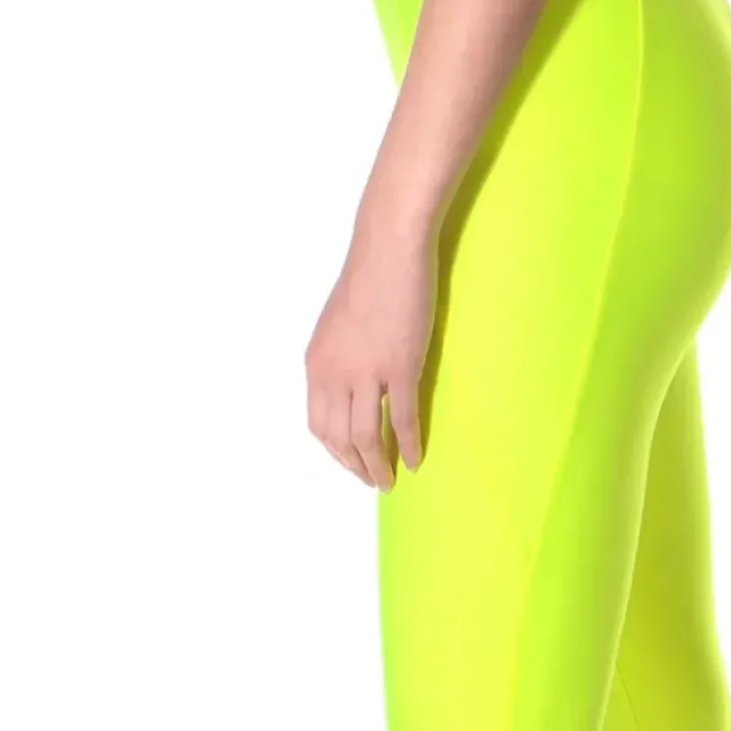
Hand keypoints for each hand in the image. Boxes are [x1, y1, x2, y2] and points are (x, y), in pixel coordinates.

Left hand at [304, 195, 436, 486]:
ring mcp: (367, 372)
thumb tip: (350, 386)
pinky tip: (414, 459)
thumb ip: (338, 360)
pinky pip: (401, 419)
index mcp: (316, 364)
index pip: (319, 425)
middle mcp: (335, 374)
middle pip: (340, 439)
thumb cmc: (368, 280)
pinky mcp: (400, 367)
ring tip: (390, 481)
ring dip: (378, 466)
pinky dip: (407, 445)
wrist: (388, 249)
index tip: (351, 463)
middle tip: (373, 480)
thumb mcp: (336, 326)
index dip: (335, 452)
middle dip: (356, 466)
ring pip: (367, 437)